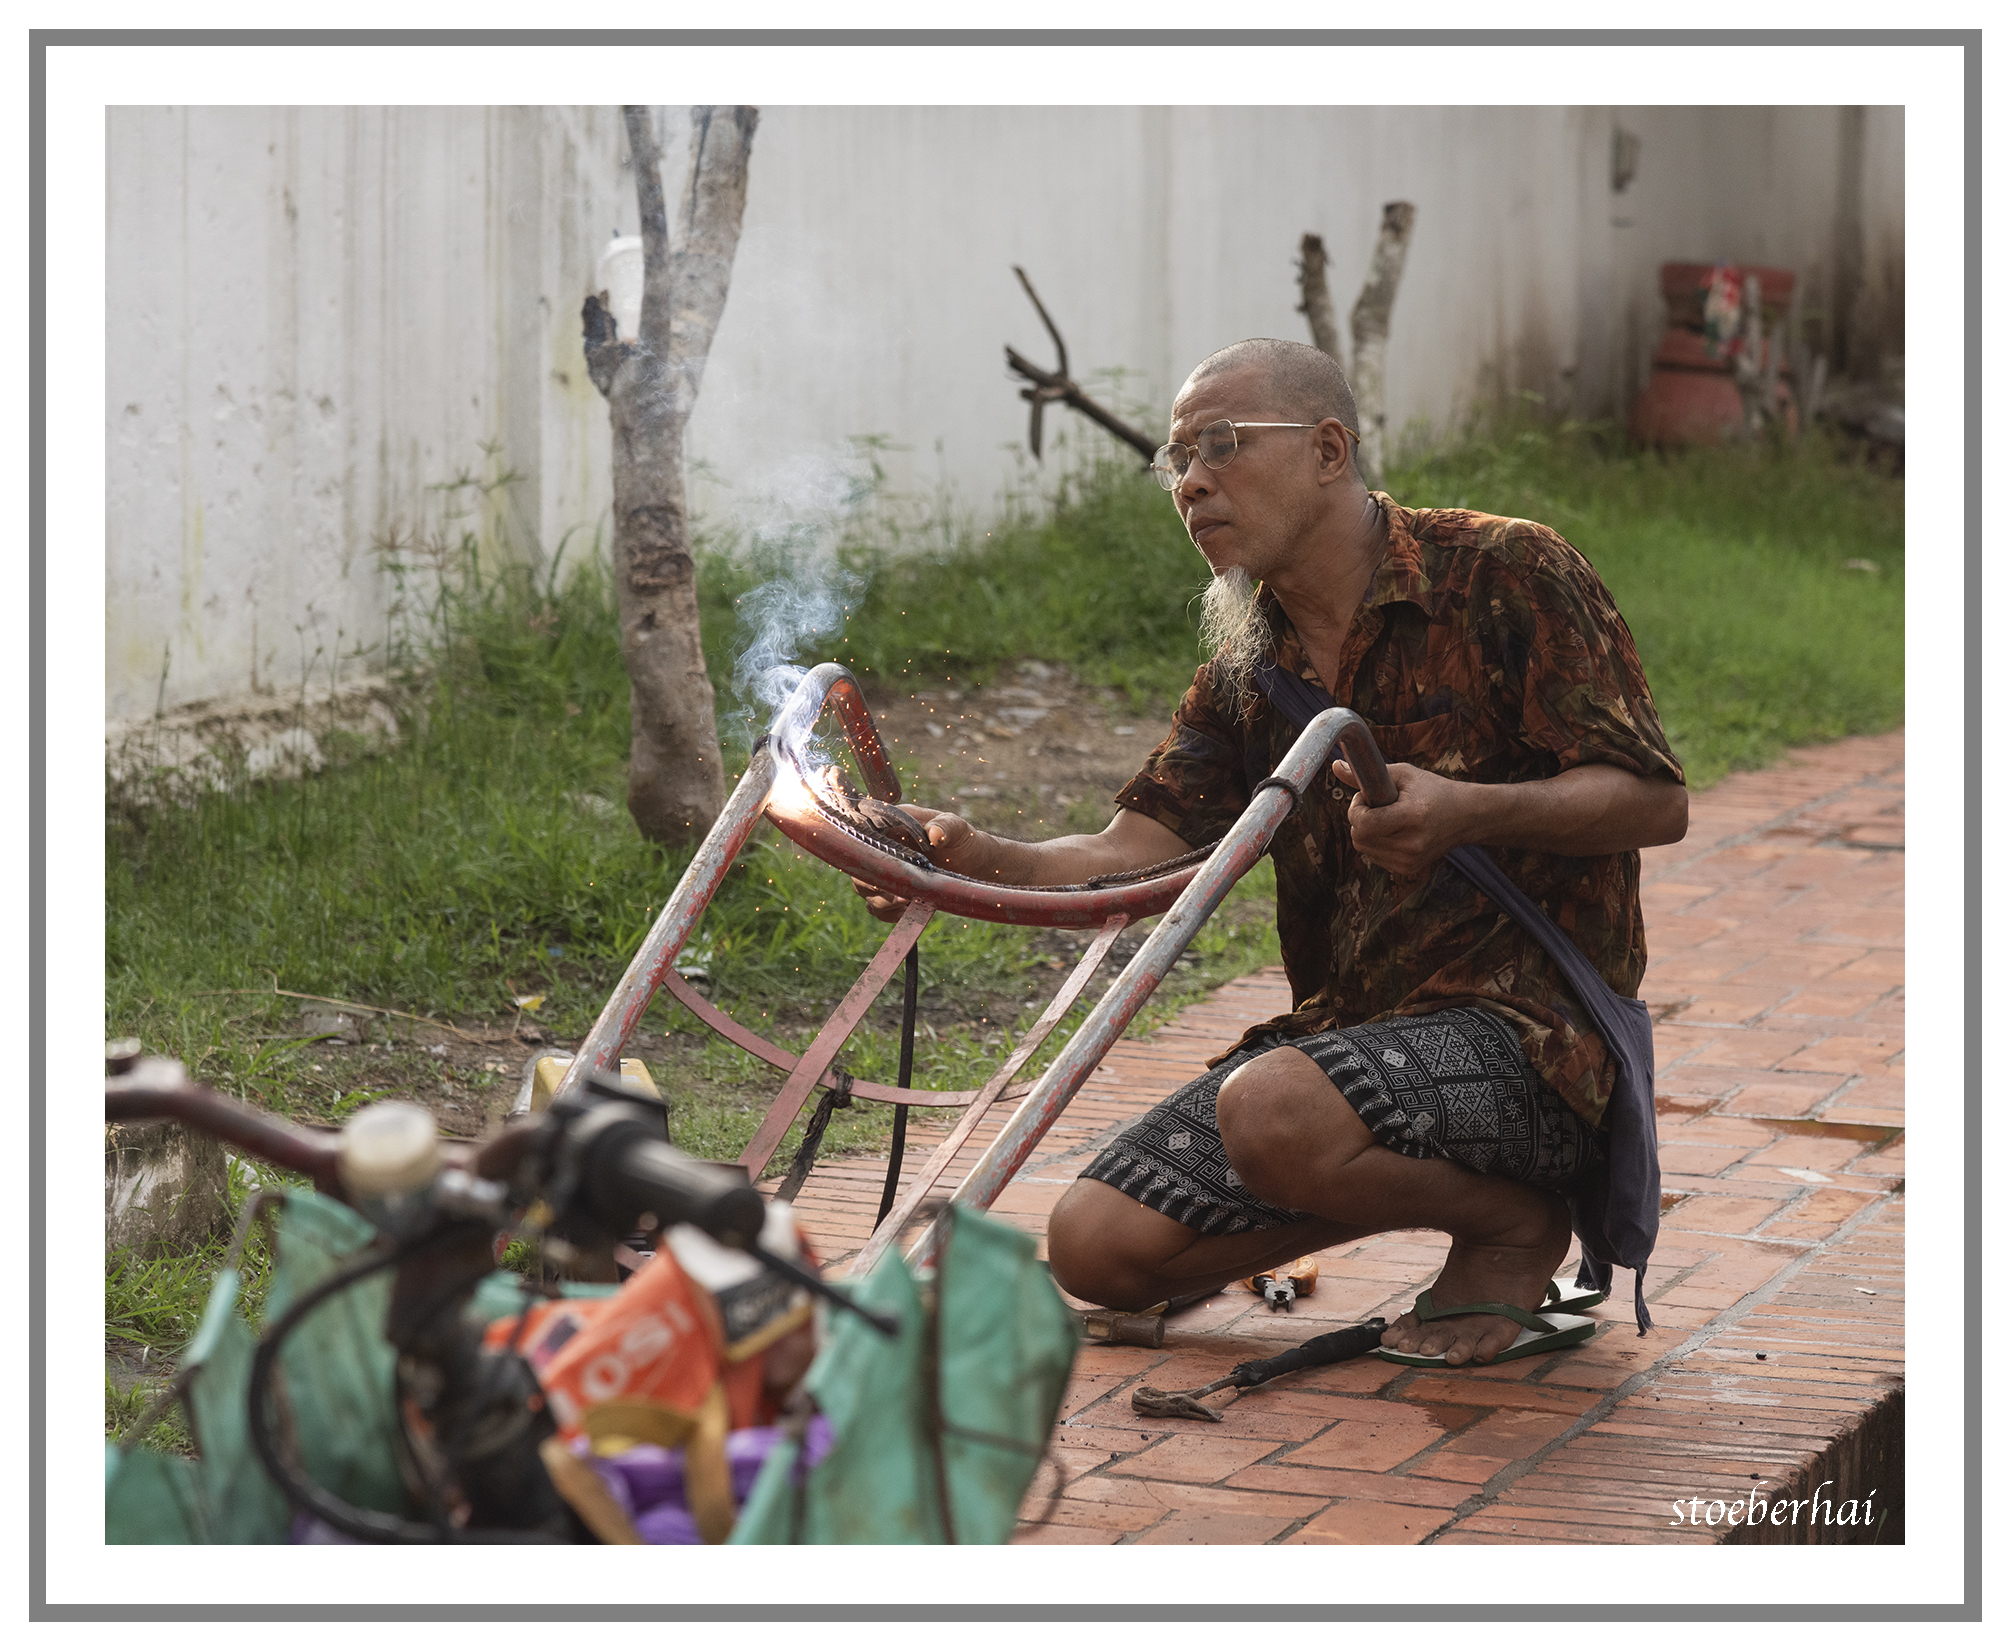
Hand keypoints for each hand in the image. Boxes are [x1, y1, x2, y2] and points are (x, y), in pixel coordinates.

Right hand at [849, 807, 992, 921]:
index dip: (865, 854)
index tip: (881, 868)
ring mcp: (884, 871)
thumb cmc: (962, 839)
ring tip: (907, 902)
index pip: (862, 837)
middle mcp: (881, 848)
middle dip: (873, 884)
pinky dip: (888, 913)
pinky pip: (876, 907)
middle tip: (898, 894)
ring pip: (864, 889)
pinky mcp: (890, 891)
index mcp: (890, 825)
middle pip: (858, 867)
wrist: (973, 863)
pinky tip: (908, 910)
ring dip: (882, 901)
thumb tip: (934, 834)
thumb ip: (945, 827)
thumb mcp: (957, 828)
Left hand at [1332, 758, 1472, 877]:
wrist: (1466, 816)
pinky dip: (1377, 843)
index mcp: (1412, 817)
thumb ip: (1368, 773)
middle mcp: (1412, 844)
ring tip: (1388, 817)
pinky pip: (1374, 856)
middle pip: (1359, 838)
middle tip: (1376, 806)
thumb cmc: (1433, 790)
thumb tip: (1335, 765)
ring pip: (1363, 848)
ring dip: (1367, 831)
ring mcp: (1410, 861)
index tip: (1365, 798)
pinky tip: (1395, 832)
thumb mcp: (1404, 774)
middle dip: (1359, 819)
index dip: (1356, 809)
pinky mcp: (1408, 870)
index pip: (1364, 824)